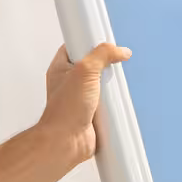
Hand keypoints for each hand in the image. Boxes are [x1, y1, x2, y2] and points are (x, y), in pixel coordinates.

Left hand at [39, 41, 130, 164]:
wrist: (67, 142)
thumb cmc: (65, 110)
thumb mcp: (84, 71)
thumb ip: (102, 55)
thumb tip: (120, 50)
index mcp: (61, 68)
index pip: (75, 46)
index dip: (89, 42)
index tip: (104, 39)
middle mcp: (70, 82)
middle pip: (94, 64)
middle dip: (107, 65)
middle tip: (114, 66)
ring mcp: (82, 97)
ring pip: (103, 84)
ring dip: (113, 85)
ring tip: (116, 86)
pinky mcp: (93, 112)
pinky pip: (109, 102)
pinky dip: (116, 102)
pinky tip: (119, 101)